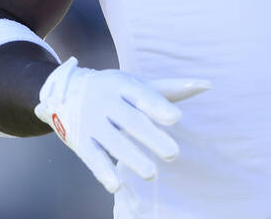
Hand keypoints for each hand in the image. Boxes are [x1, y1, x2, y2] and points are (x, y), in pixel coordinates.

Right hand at [34, 57, 210, 191]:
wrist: (63, 92)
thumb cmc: (114, 90)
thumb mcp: (137, 85)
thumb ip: (170, 89)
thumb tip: (207, 85)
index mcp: (122, 84)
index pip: (143, 95)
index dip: (159, 106)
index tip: (176, 118)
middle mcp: (106, 101)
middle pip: (131, 121)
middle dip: (151, 138)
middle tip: (174, 154)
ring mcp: (92, 121)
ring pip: (113, 142)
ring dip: (132, 158)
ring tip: (152, 174)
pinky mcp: (80, 141)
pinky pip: (92, 157)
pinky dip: (103, 171)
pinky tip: (117, 186)